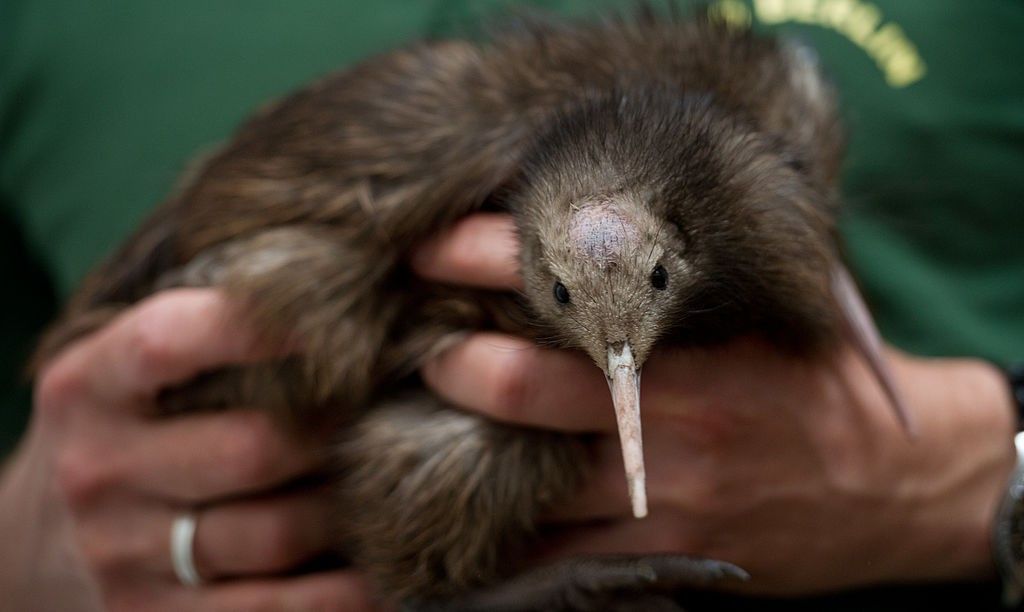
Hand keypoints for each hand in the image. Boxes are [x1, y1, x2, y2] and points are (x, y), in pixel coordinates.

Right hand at [2, 288, 379, 610]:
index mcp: (88, 386)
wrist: (36, 545)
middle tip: (396, 405)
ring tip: (397, 475)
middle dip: (341, 428)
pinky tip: (383, 557)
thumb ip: (203, 329)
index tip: (342, 313)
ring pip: (278, 534)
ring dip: (355, 506)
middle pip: (253, 448)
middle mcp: (98, 471)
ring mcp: (124, 556)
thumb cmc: (124, 429)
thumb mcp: (127, 371)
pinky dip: (347, 591)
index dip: (261, 325)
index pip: (169, 340)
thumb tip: (334, 280)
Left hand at [413, 213, 1017, 595]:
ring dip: (464, 451)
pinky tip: (465, 513)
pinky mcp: (663, 556)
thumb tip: (580, 248)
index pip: (575, 285)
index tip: (435, 246)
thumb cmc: (815, 387)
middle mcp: (676, 416)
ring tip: (418, 427)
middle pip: (530, 382)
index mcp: (701, 341)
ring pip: (530, 478)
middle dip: (455, 358)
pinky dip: (506, 538)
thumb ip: (679, 290)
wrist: (897, 487)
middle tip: (418, 340)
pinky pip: (559, 559)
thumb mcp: (765, 320)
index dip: (494, 259)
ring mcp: (666, 494)